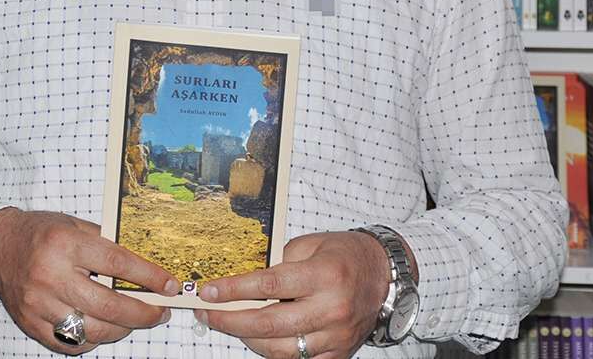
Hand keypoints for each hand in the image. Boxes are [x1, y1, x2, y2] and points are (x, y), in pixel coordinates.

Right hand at [0, 208, 180, 353]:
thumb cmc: (40, 234)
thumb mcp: (73, 226)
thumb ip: (105, 244)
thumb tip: (145, 267)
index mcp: (65, 244)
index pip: (116, 263)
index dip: (148, 277)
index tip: (169, 286)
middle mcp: (51, 275)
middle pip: (108, 305)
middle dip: (142, 313)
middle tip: (160, 312)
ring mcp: (39, 303)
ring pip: (92, 330)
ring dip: (121, 329)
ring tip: (133, 321)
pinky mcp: (31, 324)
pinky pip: (71, 343)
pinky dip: (93, 339)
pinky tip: (102, 328)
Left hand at [193, 230, 392, 358]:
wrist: (384, 275)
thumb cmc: (344, 255)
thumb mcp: (310, 245)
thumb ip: (277, 262)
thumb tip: (240, 279)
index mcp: (325, 276)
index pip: (269, 285)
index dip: (235, 290)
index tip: (210, 291)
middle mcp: (332, 309)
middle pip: (270, 324)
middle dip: (231, 320)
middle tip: (208, 314)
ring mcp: (336, 336)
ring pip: (280, 349)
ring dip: (247, 339)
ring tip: (229, 324)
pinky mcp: (338, 353)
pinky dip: (273, 352)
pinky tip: (257, 337)